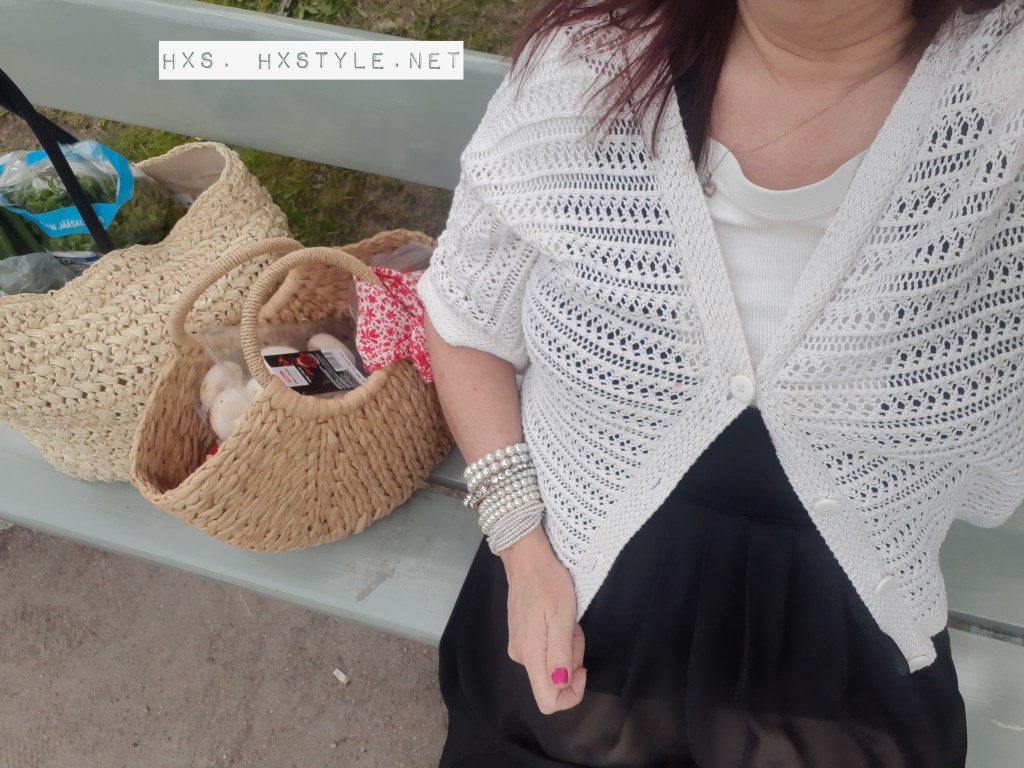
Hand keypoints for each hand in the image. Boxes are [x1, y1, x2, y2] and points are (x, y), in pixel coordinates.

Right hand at [501, 527, 587, 713]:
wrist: (527, 559)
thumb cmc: (549, 583)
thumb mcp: (563, 617)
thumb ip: (561, 654)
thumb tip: (560, 684)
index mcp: (531, 655)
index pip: (548, 701)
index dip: (571, 694)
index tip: (581, 668)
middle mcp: (520, 657)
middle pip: (553, 682)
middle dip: (571, 662)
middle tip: (573, 630)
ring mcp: (519, 646)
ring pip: (550, 665)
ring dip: (566, 648)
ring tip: (566, 620)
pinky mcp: (520, 636)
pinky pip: (544, 651)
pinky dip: (557, 640)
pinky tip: (557, 618)